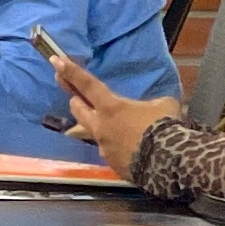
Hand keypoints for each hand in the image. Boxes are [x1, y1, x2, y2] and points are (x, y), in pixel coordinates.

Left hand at [53, 44, 172, 175]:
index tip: (55, 61)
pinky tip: (132, 148)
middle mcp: (100, 127)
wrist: (168, 163)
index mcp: (111, 107)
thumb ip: (152, 103)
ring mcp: (104, 147)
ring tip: (116, 127)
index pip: (87, 85)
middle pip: (78, 109)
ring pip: (93, 132)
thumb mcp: (163, 105)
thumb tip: (156, 106)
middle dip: (75, 100)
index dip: (71, 72)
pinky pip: (110, 151)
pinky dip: (117, 146)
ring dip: (100, 126)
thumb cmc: (164, 127)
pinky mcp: (112, 164)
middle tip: (76, 96)